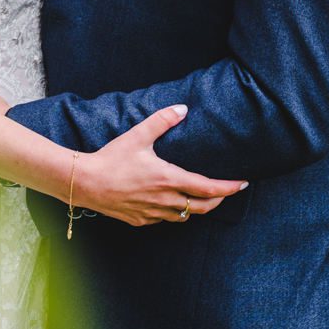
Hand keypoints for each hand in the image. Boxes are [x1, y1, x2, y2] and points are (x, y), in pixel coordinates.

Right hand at [71, 105, 247, 226]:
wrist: (86, 183)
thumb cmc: (111, 159)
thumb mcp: (137, 136)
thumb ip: (162, 121)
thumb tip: (183, 108)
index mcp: (168, 179)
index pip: (207, 188)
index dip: (228, 187)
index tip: (242, 184)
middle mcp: (165, 200)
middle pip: (202, 207)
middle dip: (218, 200)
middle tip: (226, 192)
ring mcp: (153, 213)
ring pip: (185, 216)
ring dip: (196, 207)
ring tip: (201, 197)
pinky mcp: (141, 220)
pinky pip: (165, 219)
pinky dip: (174, 212)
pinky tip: (170, 203)